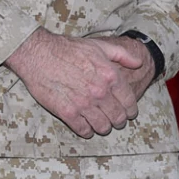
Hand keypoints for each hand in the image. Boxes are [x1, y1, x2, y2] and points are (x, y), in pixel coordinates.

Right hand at [5, 29, 149, 137]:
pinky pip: (83, 130)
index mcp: (110, 77)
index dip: (131, 110)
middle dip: (119, 121)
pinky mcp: (67, 112)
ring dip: (104, 128)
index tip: (128, 113)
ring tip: (101, 125)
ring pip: (103, 127)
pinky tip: (86, 127)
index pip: (129, 102)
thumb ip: (123, 55)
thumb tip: (139, 63)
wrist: (39, 53)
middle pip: (118, 118)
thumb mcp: (100, 46)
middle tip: (115, 121)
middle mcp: (100, 92)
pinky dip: (87, 131)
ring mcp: (84, 104)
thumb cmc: (68, 48)